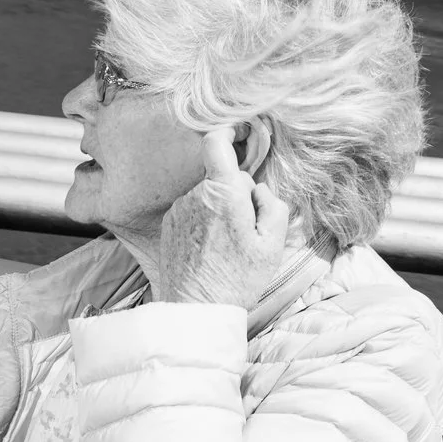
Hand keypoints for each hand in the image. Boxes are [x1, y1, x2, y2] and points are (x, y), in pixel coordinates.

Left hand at [157, 128, 291, 307]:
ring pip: (207, 196)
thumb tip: (258, 189)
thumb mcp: (273, 244)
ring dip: (219, 211)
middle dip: (236, 193)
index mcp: (222, 194)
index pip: (215, 143)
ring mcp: (178, 210)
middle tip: (247, 228)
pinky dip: (204, 223)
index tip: (237, 132)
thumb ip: (272, 205)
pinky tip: (211, 250)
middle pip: (220, 177)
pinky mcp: (169, 225)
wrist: (197, 310)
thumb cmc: (238, 279)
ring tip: (227, 246)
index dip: (227, 132)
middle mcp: (195, 195)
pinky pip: (193, 212)